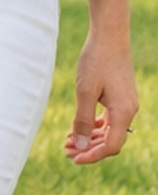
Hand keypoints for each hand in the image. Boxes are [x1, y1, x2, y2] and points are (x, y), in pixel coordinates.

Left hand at [65, 32, 137, 164]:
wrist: (109, 36)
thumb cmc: (96, 61)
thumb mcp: (84, 92)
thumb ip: (82, 120)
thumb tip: (79, 144)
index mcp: (123, 112)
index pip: (111, 146)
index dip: (92, 155)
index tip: (73, 158)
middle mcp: (129, 111)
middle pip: (111, 141)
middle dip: (88, 148)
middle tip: (66, 150)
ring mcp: (126, 104)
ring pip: (109, 130)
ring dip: (90, 137)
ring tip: (68, 140)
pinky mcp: (121, 97)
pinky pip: (109, 119)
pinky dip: (95, 125)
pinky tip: (79, 126)